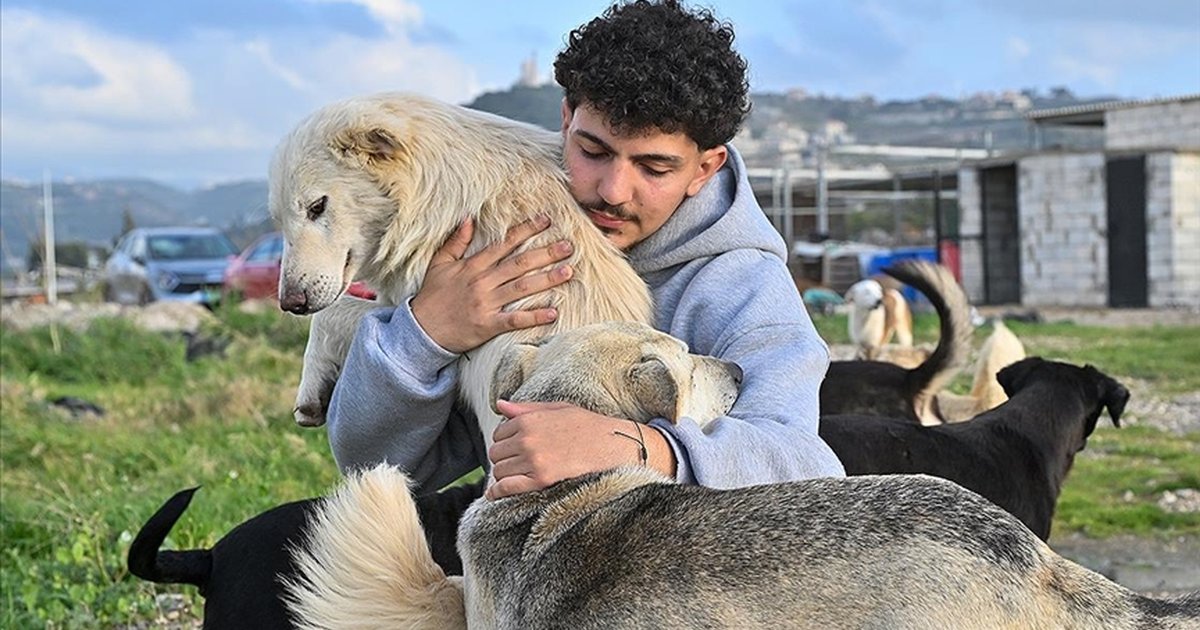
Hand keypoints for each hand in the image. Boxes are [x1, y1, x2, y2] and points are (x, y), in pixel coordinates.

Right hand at [411, 216, 574, 353]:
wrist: (421, 329)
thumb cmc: (432, 296)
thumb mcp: (440, 264)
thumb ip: (456, 241)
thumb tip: (468, 218)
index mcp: (473, 266)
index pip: (505, 244)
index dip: (526, 231)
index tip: (546, 221)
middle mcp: (483, 282)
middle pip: (519, 264)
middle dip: (545, 253)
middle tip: (569, 246)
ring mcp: (486, 304)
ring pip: (522, 288)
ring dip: (547, 280)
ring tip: (568, 272)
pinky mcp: (488, 325)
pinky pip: (515, 320)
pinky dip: (534, 316)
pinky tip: (553, 313)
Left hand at [485, 400, 675, 499]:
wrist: (613, 445)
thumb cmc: (589, 426)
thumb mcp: (558, 409)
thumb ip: (526, 408)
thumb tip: (500, 405)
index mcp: (529, 420)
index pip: (499, 433)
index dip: (506, 441)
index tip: (515, 448)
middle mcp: (527, 439)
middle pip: (496, 453)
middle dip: (504, 458)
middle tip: (517, 463)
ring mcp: (533, 460)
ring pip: (499, 471)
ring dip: (504, 475)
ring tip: (517, 476)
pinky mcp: (541, 480)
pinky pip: (507, 487)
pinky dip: (497, 492)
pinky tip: (496, 494)